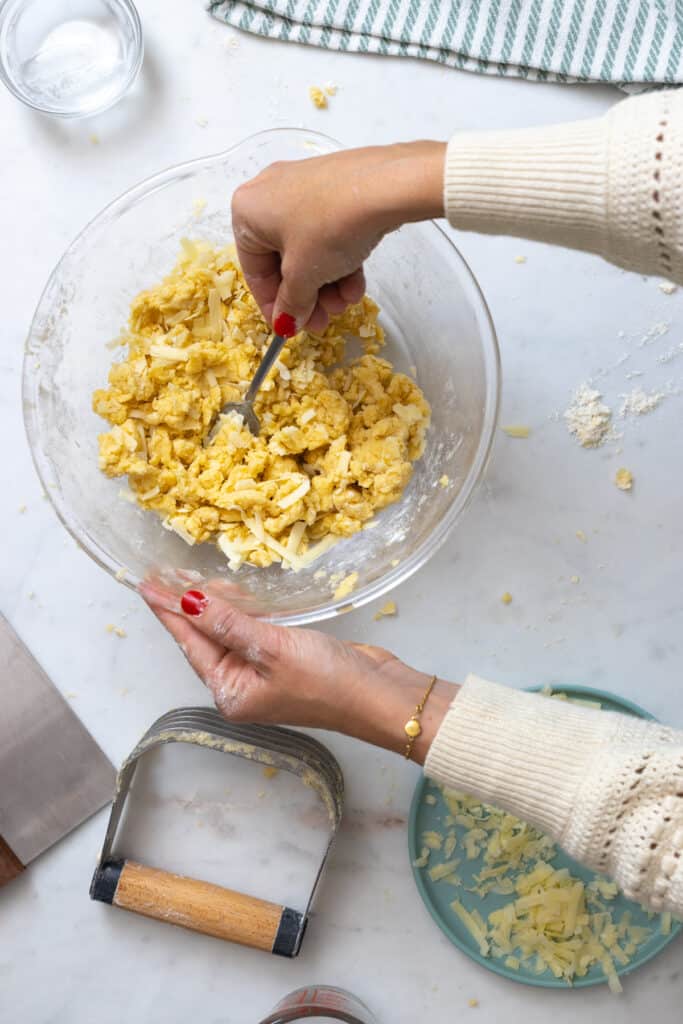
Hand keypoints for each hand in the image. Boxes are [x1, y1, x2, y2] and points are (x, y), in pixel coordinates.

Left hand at [139, 581, 456, 763]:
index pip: (190, 643)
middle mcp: (241, 685)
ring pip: (227, 631)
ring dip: (214, 604)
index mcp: (230, 692)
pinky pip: (251, 630)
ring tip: (194, 575)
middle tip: (166, 572)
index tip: (146, 584)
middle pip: (204, 638)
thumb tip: (187, 603)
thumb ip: (227, 623)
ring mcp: (262, 673)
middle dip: (187, 605)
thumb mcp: (271, 648)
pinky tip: (235, 592)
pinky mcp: (284, 659)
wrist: (378, 694)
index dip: (168, 610)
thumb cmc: (326, 680)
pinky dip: (241, 610)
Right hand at [231, 141, 445, 332]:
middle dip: (306, 297)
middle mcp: (269, 193)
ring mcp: (304, 187)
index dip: (273, 306)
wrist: (385, 188)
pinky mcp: (334, 188)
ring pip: (309, 250)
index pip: (254, 270)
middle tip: (322, 321)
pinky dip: (340, 261)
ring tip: (346, 303)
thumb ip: (291, 304)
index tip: (288, 327)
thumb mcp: (304, 277)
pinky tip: (356, 284)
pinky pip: (328, 232)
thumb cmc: (328, 227)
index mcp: (247, 210)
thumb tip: (286, 322)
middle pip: (283, 261)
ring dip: (326, 285)